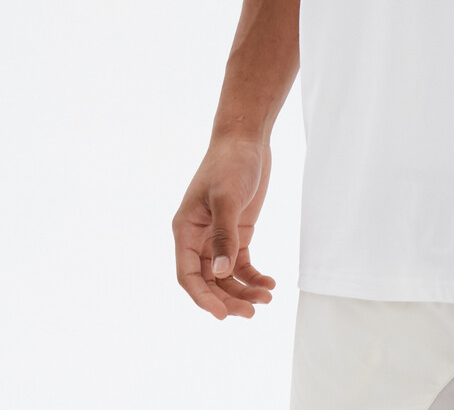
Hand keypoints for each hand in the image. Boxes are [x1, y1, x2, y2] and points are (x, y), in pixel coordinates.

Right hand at [172, 134, 277, 318]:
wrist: (246, 138)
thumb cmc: (230, 163)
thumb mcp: (226, 198)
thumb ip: (224, 236)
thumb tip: (221, 273)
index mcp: (185, 231)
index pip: (188, 275)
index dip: (203, 298)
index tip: (222, 315)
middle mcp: (198, 238)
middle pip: (208, 281)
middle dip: (228, 299)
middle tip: (251, 312)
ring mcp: (218, 236)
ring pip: (225, 276)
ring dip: (243, 290)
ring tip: (267, 298)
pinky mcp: (237, 232)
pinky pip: (241, 263)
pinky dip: (253, 275)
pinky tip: (269, 283)